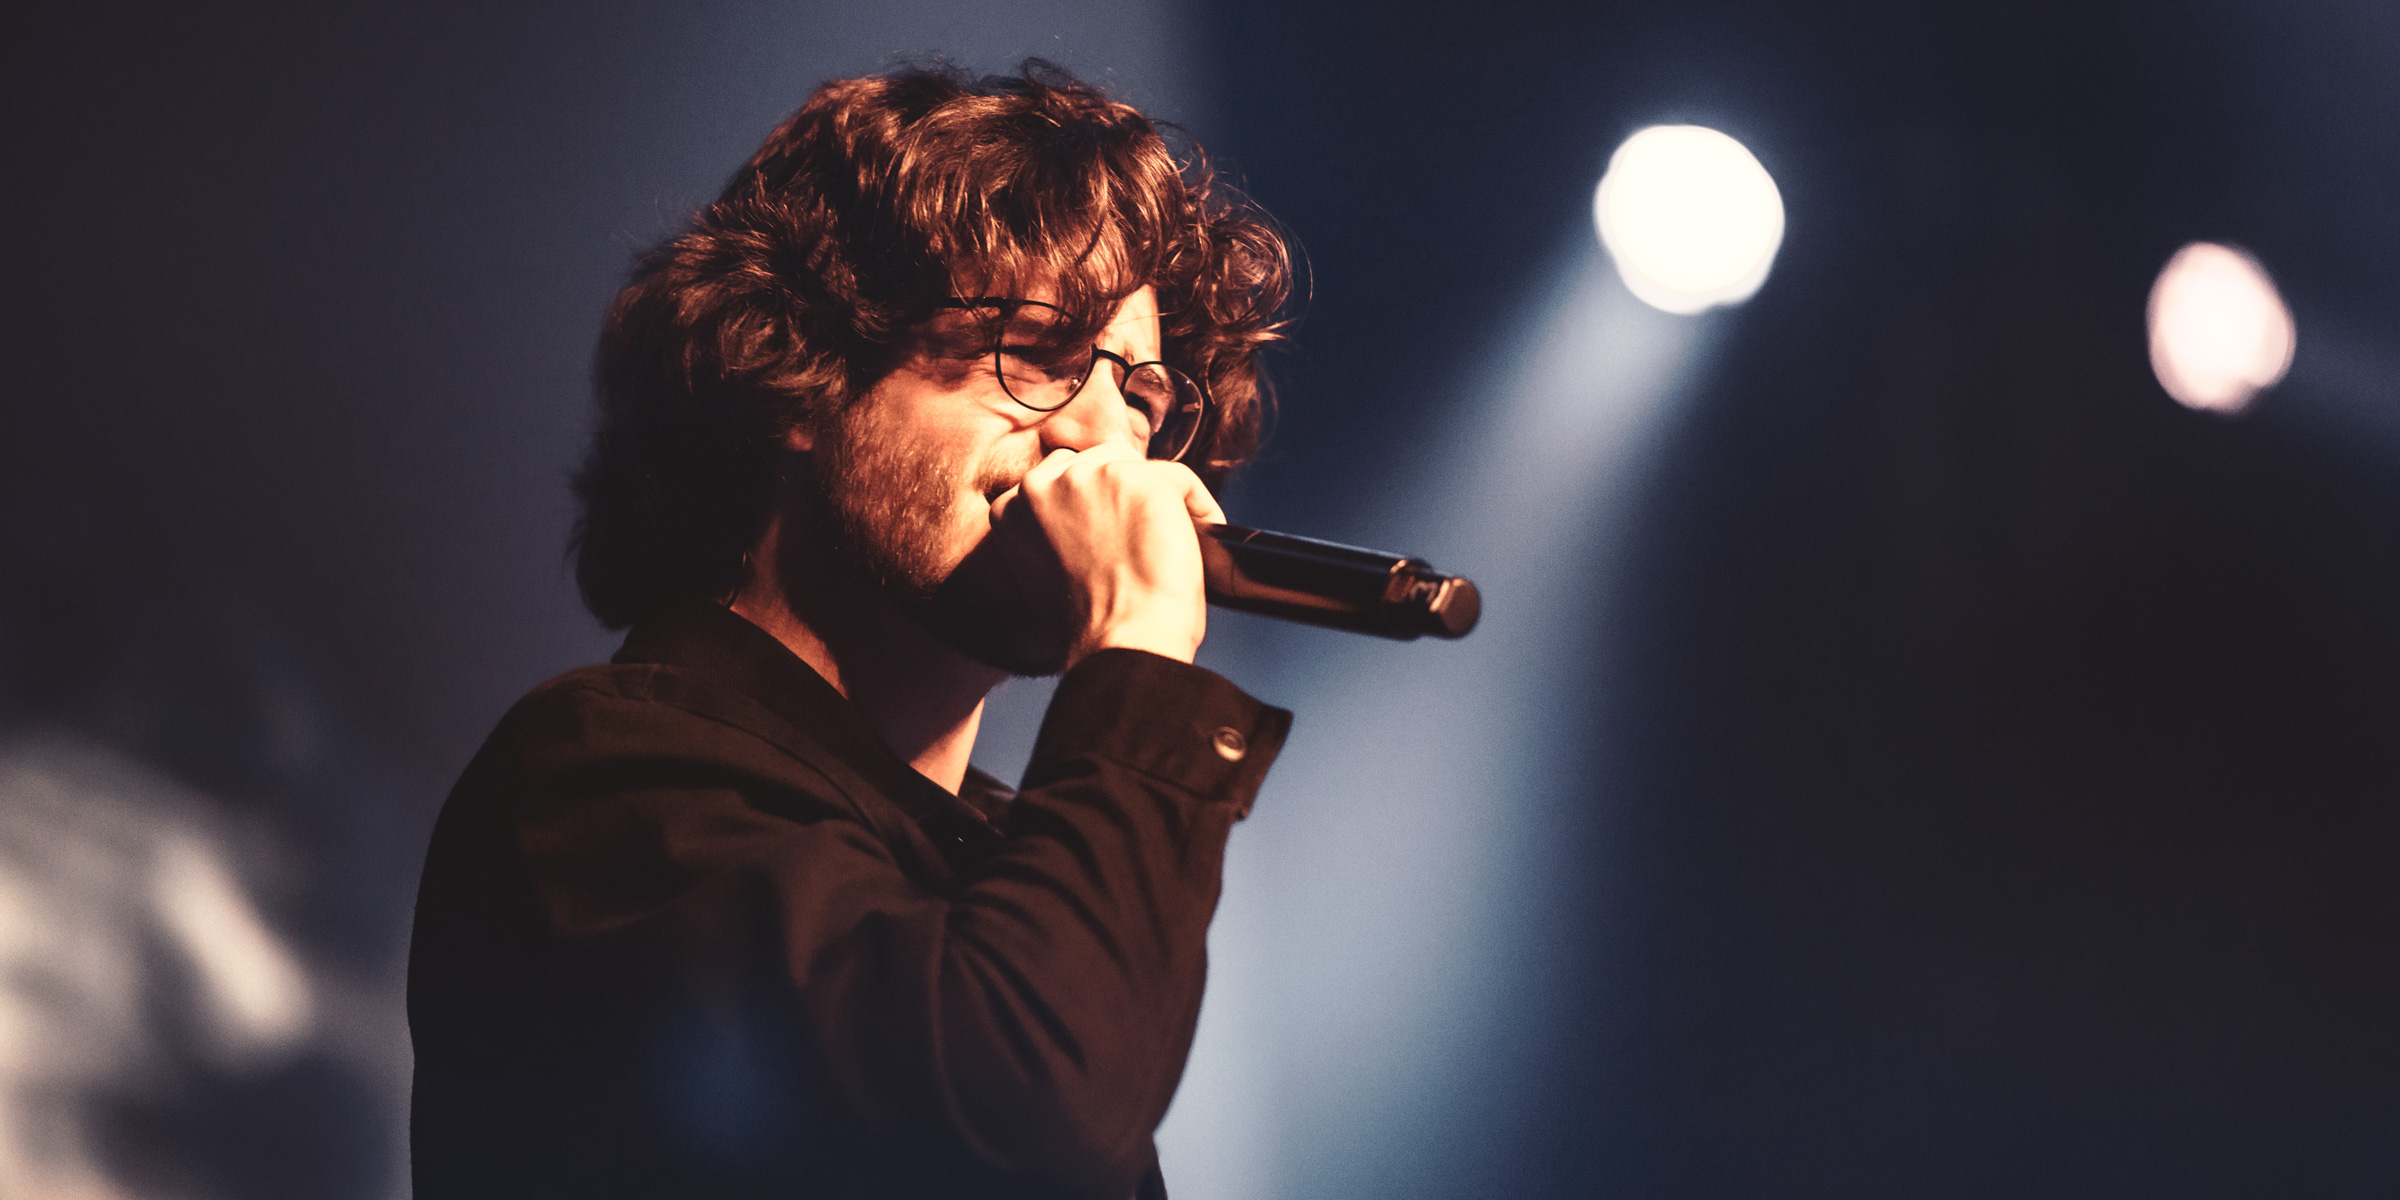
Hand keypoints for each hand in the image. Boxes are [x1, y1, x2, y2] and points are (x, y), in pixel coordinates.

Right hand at [988, 441, 1223, 668]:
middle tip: (1147, 534)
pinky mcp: (1130, 477)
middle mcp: (1038, 484)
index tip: (1118, 529)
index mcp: (1010, 509)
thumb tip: (1095, 514)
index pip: (1061, 476)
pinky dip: (1198, 505)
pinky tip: (1205, 532)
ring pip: (1134, 463)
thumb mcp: (1047, 573)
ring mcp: (1084, 477)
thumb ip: (1056, 531)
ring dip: (1157, 494)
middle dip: (1123, 492)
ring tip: (1171, 537)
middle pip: (1097, 460)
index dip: (1095, 502)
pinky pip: (1178, 477)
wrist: (1122, 645)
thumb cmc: (1092, 628)